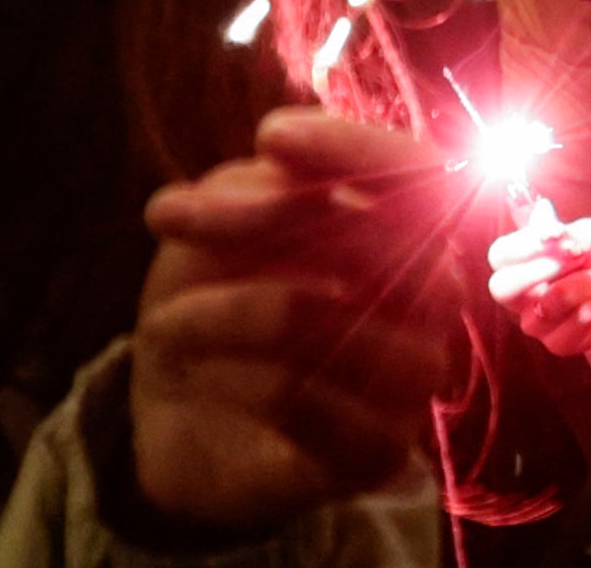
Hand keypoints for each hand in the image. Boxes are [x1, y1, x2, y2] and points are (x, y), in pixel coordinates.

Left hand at [127, 108, 465, 535]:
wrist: (177, 416)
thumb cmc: (216, 294)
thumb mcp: (229, 221)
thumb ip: (268, 187)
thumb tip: (276, 160)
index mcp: (411, 232)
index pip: (423, 176)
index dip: (356, 149)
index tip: (270, 136)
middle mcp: (430, 304)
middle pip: (394, 246)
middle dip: (267, 219)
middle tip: (169, 215)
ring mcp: (410, 382)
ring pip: (334, 323)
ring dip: (227, 312)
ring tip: (160, 321)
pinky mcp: (374, 454)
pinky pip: (310, 404)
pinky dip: (238, 381)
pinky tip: (202, 374)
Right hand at [485, 213, 590, 357]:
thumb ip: (567, 232)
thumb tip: (549, 235)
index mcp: (524, 260)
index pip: (500, 255)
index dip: (524, 246)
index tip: (557, 236)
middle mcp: (524, 293)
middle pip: (502, 289)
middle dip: (541, 271)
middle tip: (575, 258)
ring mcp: (541, 321)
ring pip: (542, 312)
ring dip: (577, 289)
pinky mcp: (563, 343)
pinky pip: (570, 332)